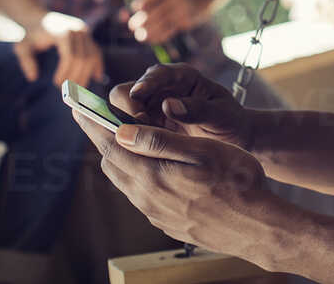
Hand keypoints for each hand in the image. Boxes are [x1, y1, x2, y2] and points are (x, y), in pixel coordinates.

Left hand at [13, 11, 104, 85]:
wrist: (38, 19)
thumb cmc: (30, 35)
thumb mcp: (22, 47)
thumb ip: (26, 60)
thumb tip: (33, 77)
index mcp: (63, 31)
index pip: (71, 55)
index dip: (66, 72)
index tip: (57, 84)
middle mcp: (78, 30)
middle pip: (84, 58)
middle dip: (77, 76)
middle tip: (68, 92)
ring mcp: (85, 32)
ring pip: (93, 56)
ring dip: (87, 74)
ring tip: (79, 89)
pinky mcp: (88, 35)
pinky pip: (96, 51)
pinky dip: (97, 64)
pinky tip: (97, 77)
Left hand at [74, 113, 294, 269]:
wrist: (256, 228)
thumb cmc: (237, 182)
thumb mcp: (203, 151)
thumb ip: (159, 141)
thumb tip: (121, 131)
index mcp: (152, 175)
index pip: (110, 145)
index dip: (92, 123)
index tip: (77, 105)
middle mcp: (146, 198)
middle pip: (112, 164)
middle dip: (104, 138)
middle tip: (101, 118)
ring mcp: (155, 213)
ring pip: (125, 181)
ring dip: (121, 158)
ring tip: (126, 139)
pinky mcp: (166, 222)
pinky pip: (140, 196)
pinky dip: (137, 175)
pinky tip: (153, 168)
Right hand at [111, 63, 251, 150]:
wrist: (232, 136)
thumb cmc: (228, 120)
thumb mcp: (219, 114)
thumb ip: (197, 109)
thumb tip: (168, 105)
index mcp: (182, 76)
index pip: (155, 74)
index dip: (144, 84)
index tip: (138, 95)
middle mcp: (161, 88)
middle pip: (126, 92)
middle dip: (126, 110)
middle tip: (138, 128)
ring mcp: (150, 107)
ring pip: (121, 113)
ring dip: (124, 128)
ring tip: (139, 143)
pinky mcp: (146, 125)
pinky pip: (127, 131)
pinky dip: (129, 139)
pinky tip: (137, 152)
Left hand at [128, 0, 199, 44]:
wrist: (196, 2)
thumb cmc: (169, 1)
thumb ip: (139, 4)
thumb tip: (121, 16)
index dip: (138, 6)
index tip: (134, 10)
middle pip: (155, 12)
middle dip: (142, 21)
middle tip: (133, 27)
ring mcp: (181, 10)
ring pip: (162, 23)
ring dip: (149, 31)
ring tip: (140, 36)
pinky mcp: (185, 22)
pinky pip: (169, 31)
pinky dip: (158, 37)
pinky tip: (150, 39)